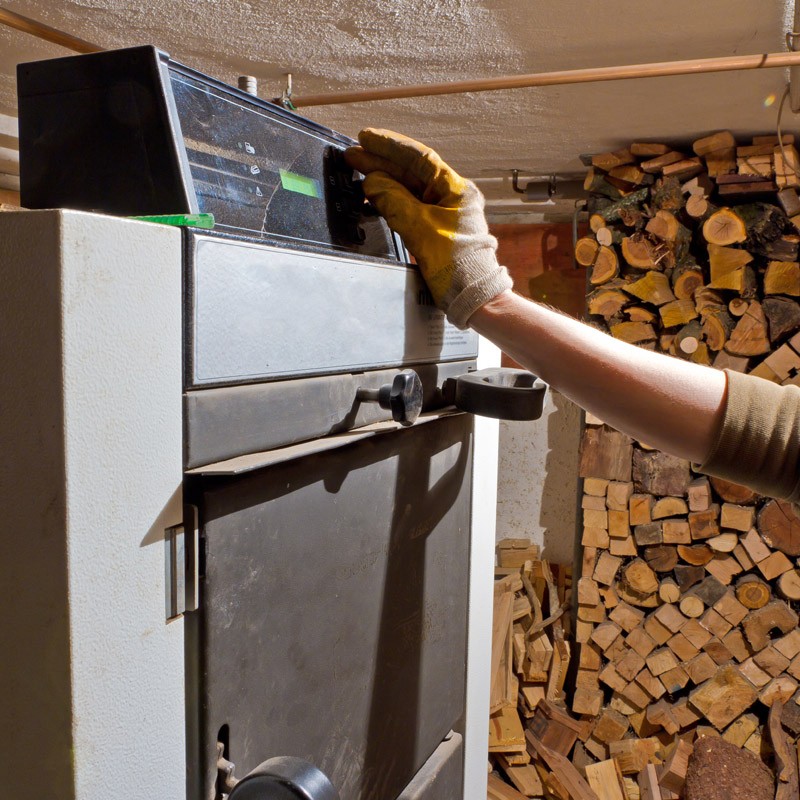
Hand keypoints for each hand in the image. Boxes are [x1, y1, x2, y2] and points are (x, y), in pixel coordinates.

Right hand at [345, 128, 511, 327]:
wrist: (473, 296)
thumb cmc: (459, 266)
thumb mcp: (421, 229)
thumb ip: (394, 202)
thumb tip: (372, 183)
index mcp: (455, 189)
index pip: (419, 158)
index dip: (391, 146)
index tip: (367, 138)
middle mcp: (451, 197)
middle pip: (411, 172)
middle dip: (381, 163)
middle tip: (354, 156)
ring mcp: (443, 213)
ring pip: (408, 190)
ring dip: (383, 182)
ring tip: (358, 174)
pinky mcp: (435, 230)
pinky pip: (409, 208)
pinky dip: (390, 202)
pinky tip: (373, 199)